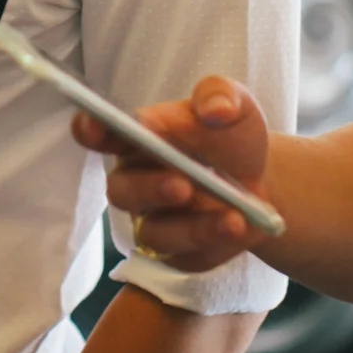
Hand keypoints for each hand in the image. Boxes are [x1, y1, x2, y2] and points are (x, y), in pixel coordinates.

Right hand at [72, 75, 275, 273]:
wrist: (262, 180)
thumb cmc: (232, 136)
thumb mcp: (235, 104)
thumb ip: (220, 95)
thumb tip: (215, 110)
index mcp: (139, 139)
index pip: (103, 133)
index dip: (90, 129)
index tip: (92, 128)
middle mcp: (137, 181)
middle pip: (120, 191)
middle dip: (148, 189)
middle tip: (182, 186)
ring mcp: (155, 220)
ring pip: (153, 234)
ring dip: (191, 228)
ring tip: (232, 217)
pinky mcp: (179, 253)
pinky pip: (186, 256)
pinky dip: (214, 242)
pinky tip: (241, 227)